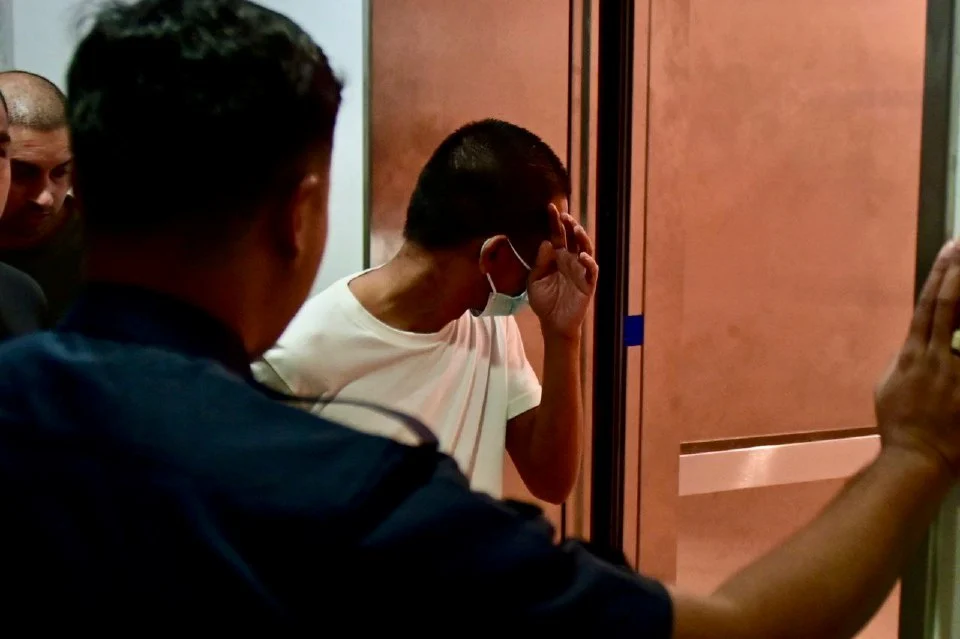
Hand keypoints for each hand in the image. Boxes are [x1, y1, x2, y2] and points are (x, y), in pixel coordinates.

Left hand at [528, 204, 598, 339]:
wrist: (553, 324)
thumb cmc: (544, 302)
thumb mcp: (535, 281)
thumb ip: (540, 263)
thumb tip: (546, 242)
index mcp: (557, 257)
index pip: (557, 235)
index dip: (555, 221)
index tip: (550, 207)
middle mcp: (570, 260)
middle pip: (573, 238)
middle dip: (570, 225)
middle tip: (564, 215)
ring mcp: (580, 271)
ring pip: (585, 249)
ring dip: (582, 239)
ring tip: (576, 229)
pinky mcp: (588, 284)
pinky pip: (591, 270)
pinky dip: (588, 262)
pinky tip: (581, 256)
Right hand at [875, 239, 959, 474]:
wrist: (918, 456)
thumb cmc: (901, 424)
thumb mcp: (889, 387)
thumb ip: (905, 361)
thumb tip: (914, 345)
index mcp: (911, 355)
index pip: (927, 306)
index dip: (939, 276)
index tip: (950, 251)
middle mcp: (934, 357)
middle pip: (948, 306)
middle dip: (957, 274)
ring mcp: (954, 372)